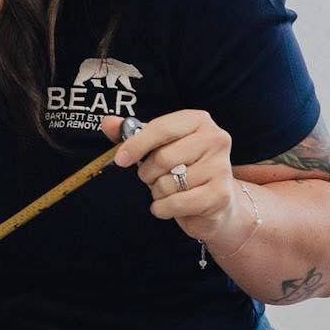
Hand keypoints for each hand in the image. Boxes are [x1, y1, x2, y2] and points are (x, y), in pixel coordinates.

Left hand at [110, 109, 242, 244]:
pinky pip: (176, 203)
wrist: (215, 201)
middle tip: (153, 178)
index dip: (136, 145)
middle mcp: (216, 139)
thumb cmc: (182, 168)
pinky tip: (169, 206)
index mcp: (199, 121)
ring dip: (157, 192)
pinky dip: (163, 208)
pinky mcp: (220, 195)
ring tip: (168, 190)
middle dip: (148, 173)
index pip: (161, 128)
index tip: (120, 160)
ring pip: (168, 183)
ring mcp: (221, 167)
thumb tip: (107, 122)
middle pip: (163, 158)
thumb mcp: (157, 147)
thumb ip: (132, 134)